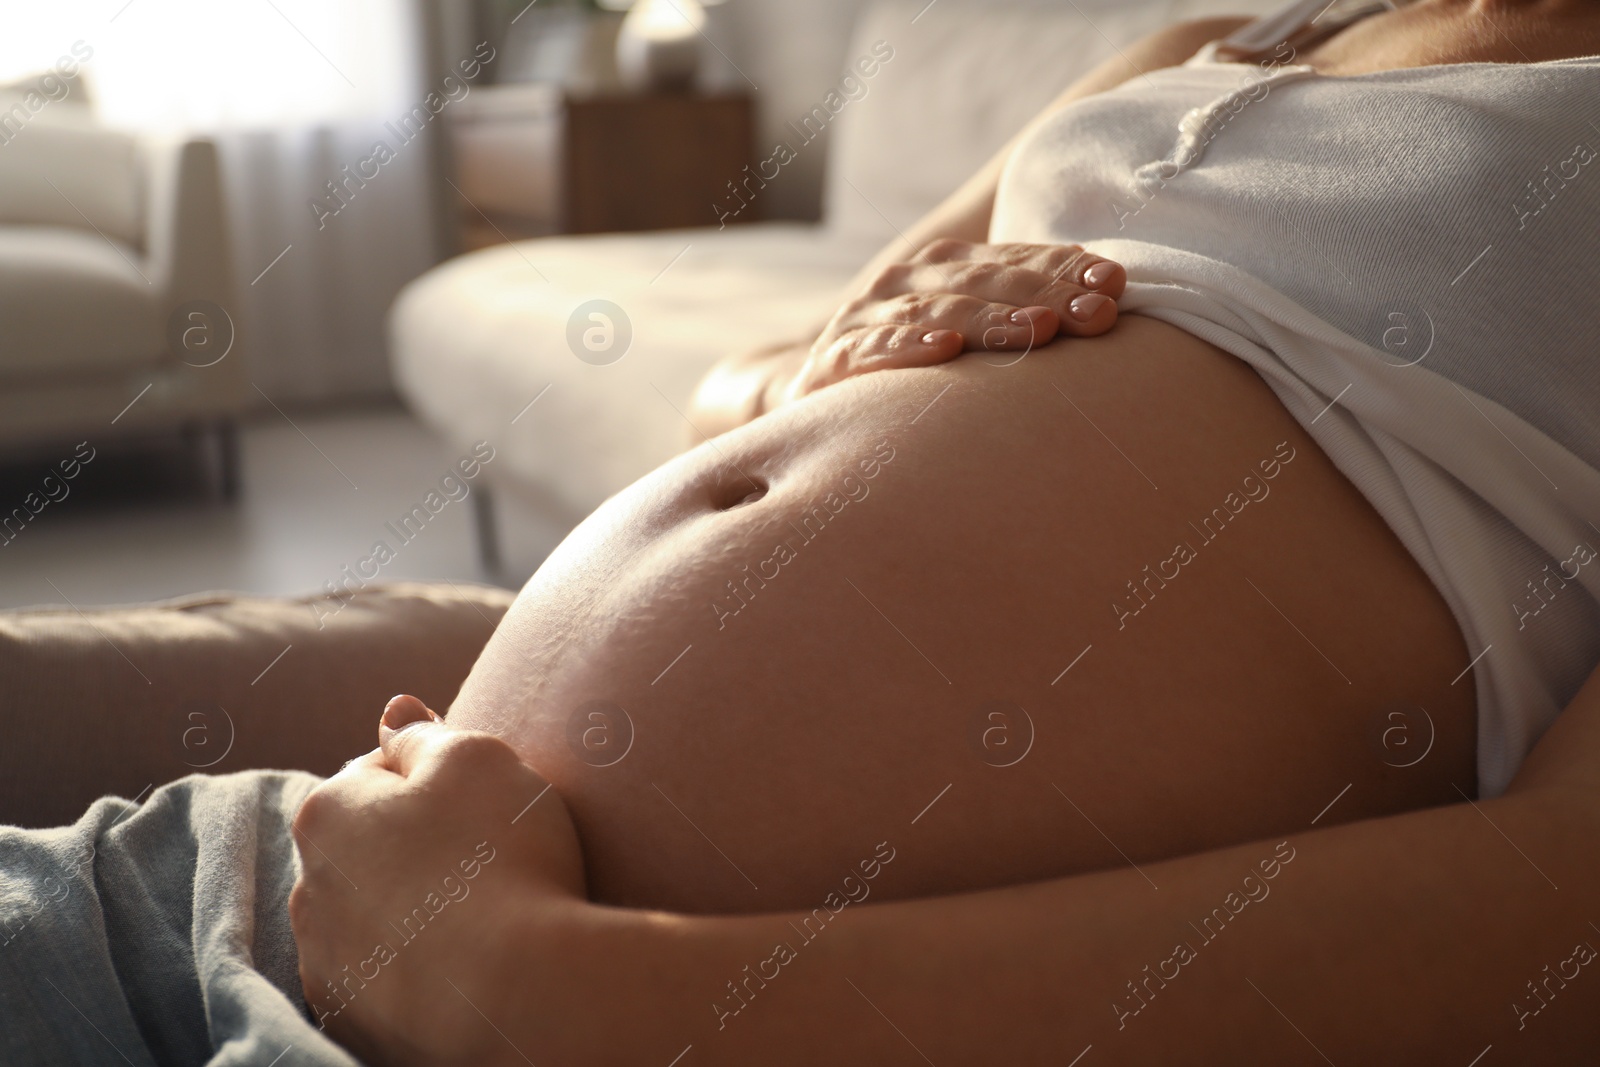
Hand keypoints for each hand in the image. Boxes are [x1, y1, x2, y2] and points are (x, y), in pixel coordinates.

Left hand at [289, 696, 584, 1066]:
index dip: (439, 781)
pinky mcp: (353, 1023)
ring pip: (370, 917)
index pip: (377, 773)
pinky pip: (383, 978)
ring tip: (479, 919)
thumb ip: (423, 731)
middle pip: (367, 848)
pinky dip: (414, 969)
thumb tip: (393, 710)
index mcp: (326, 813)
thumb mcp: (476, 759)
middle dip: (414, 847)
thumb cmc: (500, 859)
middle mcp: (307, 890)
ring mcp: (326, 964)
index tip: (484, 804)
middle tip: (487, 859)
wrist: (521, 994)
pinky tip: (464, 966)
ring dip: (410, 910)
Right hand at [787, 239, 1124, 399]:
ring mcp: (866, 317)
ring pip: (936, 310)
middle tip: (1094, 313)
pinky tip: (944, 352)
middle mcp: (906, 280)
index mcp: (946, 265)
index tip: (1114, 283)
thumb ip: (1028, 310)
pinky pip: (872, 351)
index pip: (1015, 259)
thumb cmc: (915, 373)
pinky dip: (906, 348)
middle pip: (983, 281)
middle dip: (1043, 295)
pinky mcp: (832, 361)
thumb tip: (1112, 290)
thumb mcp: (972, 336)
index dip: (1063, 268)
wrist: (820, 408)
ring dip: (988, 319)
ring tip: (1036, 330)